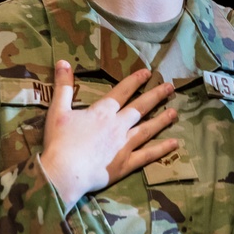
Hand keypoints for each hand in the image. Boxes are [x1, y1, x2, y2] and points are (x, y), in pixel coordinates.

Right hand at [40, 60, 178, 210]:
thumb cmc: (60, 142)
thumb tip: (63, 61)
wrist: (65, 173)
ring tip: (175, 112)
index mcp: (102, 112)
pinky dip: (161, 149)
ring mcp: (124, 145)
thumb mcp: (57, 110)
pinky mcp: (126, 164)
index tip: (148, 72)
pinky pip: (147, 155)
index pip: (122, 91)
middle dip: (156, 95)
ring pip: (147, 129)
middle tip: (170, 87)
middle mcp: (118, 125)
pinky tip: (174, 143)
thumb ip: (63, 86)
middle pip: (141, 107)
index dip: (135, 81)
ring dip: (162, 120)